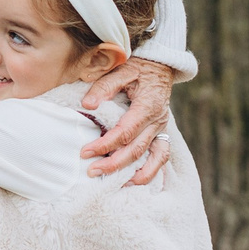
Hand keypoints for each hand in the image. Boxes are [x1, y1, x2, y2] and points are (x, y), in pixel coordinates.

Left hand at [81, 58, 175, 184]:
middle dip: (113, 163)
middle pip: (136, 149)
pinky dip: (150, 171)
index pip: (125, 132)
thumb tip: (87, 105)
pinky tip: (134, 181)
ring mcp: (162, 128)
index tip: (85, 152)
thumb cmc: (137, 68)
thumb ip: (104, 87)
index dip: (105, 144)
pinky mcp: (162, 133)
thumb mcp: (121, 71)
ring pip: (151, 157)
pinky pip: (161, 157)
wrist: (160, 66)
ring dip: (133, 172)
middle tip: (91, 171)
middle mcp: (158, 120)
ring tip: (114, 183)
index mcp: (148, 106)